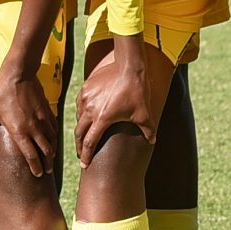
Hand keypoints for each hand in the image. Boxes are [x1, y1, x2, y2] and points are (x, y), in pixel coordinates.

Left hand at [0, 68, 59, 177]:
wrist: (18, 75)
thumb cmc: (2, 94)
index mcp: (20, 132)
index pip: (31, 156)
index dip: (35, 167)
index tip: (38, 175)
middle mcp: (34, 129)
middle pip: (45, 151)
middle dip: (47, 164)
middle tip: (47, 171)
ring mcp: (43, 120)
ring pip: (52, 141)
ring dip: (52, 152)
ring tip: (51, 159)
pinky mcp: (48, 111)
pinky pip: (54, 128)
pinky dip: (55, 137)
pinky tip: (53, 140)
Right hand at [73, 38, 155, 163]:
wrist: (128, 66)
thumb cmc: (137, 91)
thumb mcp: (143, 113)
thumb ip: (148, 130)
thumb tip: (153, 141)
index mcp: (102, 119)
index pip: (89, 142)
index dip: (86, 155)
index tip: (84, 164)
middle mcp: (90, 110)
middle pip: (79, 133)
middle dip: (79, 145)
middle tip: (81, 153)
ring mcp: (86, 98)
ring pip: (78, 117)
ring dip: (80, 128)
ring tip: (84, 134)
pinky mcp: (85, 88)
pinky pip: (80, 104)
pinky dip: (81, 112)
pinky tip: (86, 114)